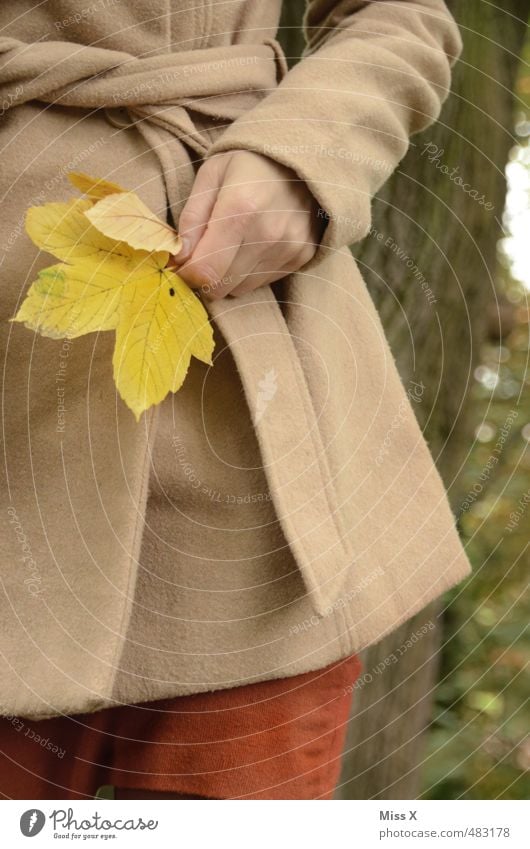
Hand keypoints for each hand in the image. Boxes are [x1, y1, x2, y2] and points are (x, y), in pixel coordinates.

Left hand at [171, 150, 324, 298]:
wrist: (303, 157)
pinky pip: (263, 282)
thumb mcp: (211, 175)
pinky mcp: (301, 256)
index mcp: (240, 208)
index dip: (188, 274)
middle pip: (222, 285)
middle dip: (206, 276)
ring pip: (241, 289)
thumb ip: (192, 217)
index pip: (206, 270)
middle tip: (205, 254)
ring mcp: (288, 248)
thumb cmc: (248, 163)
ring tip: (233, 244)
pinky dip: (251, 272)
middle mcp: (268, 234)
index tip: (183, 265)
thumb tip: (180, 257)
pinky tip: (254, 245)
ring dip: (229, 275)